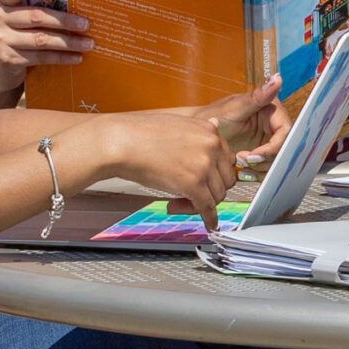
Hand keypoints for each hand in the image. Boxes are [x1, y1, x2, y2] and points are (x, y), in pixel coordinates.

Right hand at [0, 0, 90, 105]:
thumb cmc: (12, 38)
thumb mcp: (15, 20)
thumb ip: (33, 9)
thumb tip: (74, 7)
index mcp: (1, 3)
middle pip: (36, 16)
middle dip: (65, 20)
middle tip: (86, 24)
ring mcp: (0, 39)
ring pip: (42, 39)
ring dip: (69, 41)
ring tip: (88, 43)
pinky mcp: (7, 59)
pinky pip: (41, 57)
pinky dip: (62, 57)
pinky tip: (76, 57)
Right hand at [72, 111, 242, 225]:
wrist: (121, 141)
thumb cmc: (141, 134)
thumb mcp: (178, 124)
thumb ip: (199, 130)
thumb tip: (217, 123)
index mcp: (210, 130)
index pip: (227, 160)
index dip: (215, 175)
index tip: (205, 183)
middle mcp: (212, 145)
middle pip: (226, 179)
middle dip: (211, 191)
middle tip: (190, 196)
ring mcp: (204, 164)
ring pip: (217, 195)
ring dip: (201, 204)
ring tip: (178, 202)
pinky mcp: (193, 183)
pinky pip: (208, 207)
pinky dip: (210, 219)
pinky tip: (209, 225)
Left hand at [187, 79, 289, 164]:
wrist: (199, 134)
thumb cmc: (214, 116)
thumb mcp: (236, 107)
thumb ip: (258, 96)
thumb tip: (277, 78)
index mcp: (272, 110)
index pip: (285, 132)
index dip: (273, 146)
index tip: (255, 154)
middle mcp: (273, 125)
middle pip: (283, 148)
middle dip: (265, 158)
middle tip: (245, 160)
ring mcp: (267, 140)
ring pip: (276, 160)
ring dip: (260, 167)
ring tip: (240, 163)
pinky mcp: (261, 152)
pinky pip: (267, 166)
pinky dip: (256, 172)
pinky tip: (242, 171)